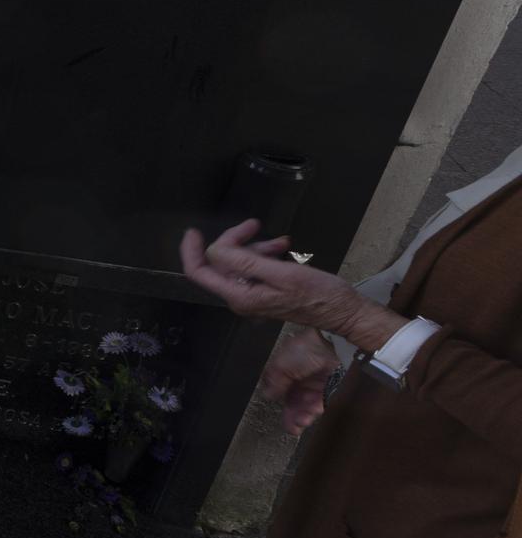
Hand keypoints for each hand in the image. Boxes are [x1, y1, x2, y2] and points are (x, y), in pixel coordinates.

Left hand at [179, 219, 405, 351]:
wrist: (344, 311)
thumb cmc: (318, 294)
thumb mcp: (281, 273)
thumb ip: (245, 262)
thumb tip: (214, 249)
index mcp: (240, 296)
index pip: (200, 273)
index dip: (192, 250)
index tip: (195, 230)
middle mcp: (241, 299)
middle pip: (221, 263)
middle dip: (234, 242)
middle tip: (253, 225)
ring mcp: (253, 296)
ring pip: (240, 263)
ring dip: (255, 247)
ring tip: (279, 241)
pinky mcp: (266, 292)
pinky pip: (256, 269)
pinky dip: (265, 255)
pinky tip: (282, 247)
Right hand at [259, 326, 340, 434]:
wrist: (333, 343)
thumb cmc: (306, 346)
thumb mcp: (281, 364)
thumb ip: (273, 381)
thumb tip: (267, 394)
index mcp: (287, 370)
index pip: (281, 393)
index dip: (282, 407)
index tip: (283, 419)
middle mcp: (302, 377)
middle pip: (297, 402)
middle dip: (294, 415)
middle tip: (293, 425)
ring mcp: (318, 382)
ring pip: (310, 404)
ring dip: (305, 414)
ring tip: (302, 420)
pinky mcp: (332, 387)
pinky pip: (323, 402)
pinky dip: (316, 409)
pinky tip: (311, 413)